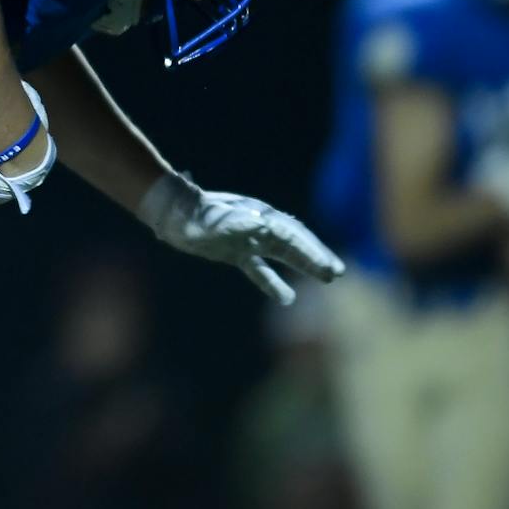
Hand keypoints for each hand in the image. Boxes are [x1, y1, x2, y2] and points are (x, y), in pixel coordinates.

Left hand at [139, 172, 345, 302]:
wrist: (171, 211)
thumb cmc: (193, 214)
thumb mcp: (212, 220)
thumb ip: (234, 224)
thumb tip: (259, 225)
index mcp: (258, 216)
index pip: (292, 235)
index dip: (310, 251)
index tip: (327, 266)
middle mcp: (257, 226)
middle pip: (293, 243)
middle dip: (315, 257)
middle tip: (337, 273)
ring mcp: (247, 240)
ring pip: (283, 254)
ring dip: (304, 266)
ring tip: (327, 279)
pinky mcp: (234, 253)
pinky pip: (259, 269)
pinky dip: (273, 282)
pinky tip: (287, 298)